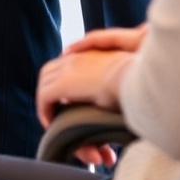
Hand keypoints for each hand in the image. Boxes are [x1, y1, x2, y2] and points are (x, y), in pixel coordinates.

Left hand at [35, 23, 147, 150]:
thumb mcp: (121, 84)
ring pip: (44, 82)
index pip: (66, 65)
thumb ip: (110, 89)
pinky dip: (44, 110)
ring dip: (46, 101)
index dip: (63, 82)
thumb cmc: (134, 84)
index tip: (67, 100)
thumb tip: (113, 102)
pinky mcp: (63, 83)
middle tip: (53, 109)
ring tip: (51, 119)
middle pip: (50, 72)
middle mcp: (75, 59)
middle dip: (49, 90)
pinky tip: (50, 124)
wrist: (134, 77)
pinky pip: (44, 96)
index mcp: (89, 56)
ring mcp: (68, 68)